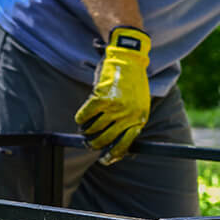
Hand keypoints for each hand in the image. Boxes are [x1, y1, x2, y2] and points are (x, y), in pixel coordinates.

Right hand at [75, 26, 150, 163]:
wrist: (129, 59)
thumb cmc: (133, 84)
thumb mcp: (139, 106)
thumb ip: (130, 123)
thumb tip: (114, 144)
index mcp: (139, 120)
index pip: (124, 146)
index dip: (112, 156)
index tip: (104, 160)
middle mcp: (128, 116)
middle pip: (105, 140)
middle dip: (94, 144)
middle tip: (89, 142)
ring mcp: (115, 108)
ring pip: (93, 129)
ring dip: (86, 132)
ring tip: (84, 129)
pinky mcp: (101, 98)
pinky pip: (85, 116)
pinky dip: (80, 118)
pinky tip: (80, 118)